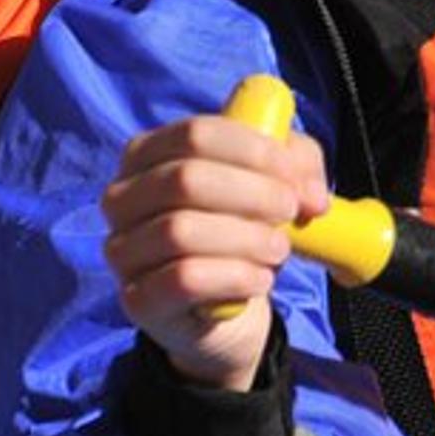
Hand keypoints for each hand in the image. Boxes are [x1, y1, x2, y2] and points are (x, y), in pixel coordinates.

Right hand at [100, 113, 329, 389]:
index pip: (195, 134)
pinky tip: (260, 280)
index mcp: (147, 153)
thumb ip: (298, 167)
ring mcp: (123, 250)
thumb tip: (312, 196)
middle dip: (252, 193)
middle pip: (185, 179)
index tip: (291, 175)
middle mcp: (122, 198)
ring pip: (180, 231)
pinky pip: (183, 280)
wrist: (225, 301)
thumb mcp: (274, 180)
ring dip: (246, 238)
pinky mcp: (137, 298)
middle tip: (290, 210)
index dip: (252, 150)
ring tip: (279, 249)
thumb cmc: (242, 224)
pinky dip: (234, 277)